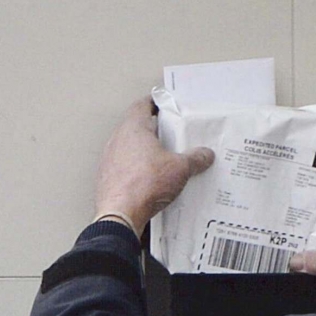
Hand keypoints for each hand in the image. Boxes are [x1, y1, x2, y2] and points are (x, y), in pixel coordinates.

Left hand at [94, 97, 214, 237]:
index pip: (143, 105)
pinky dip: (138, 167)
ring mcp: (111, 156)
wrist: (121, 212)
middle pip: (137, 125)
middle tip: (170, 134)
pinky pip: (126, 165)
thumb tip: (206, 155)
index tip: (164, 104)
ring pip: (130, 146)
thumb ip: (195, 159)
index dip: (155, 103)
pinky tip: (151, 179)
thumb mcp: (180, 169)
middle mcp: (119, 137)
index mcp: (134, 127)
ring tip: (163, 159)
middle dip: (154, 129)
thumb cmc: (146, 183)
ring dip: (145, 150)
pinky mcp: (109, 174)